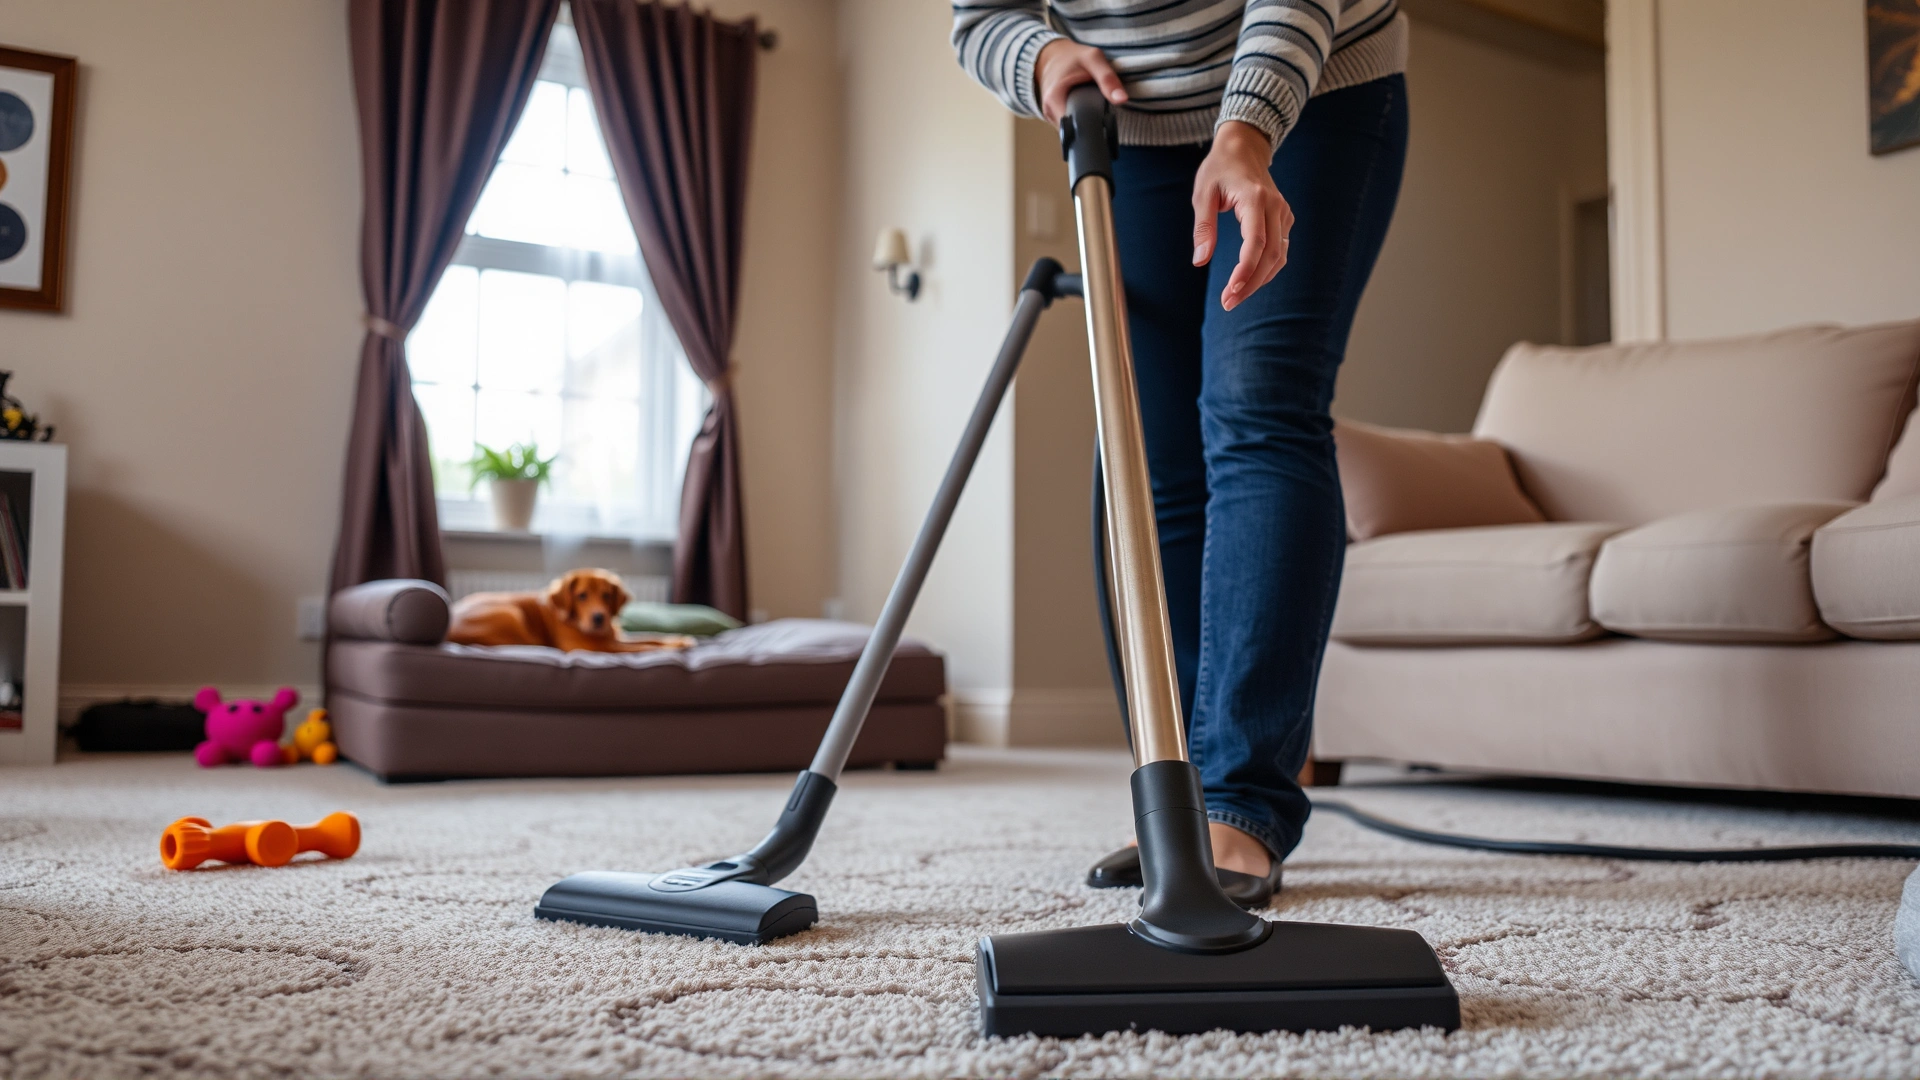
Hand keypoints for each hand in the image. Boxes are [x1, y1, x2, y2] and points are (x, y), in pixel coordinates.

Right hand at [1034, 39, 1125, 123]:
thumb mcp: (1093, 59)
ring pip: (1072, 130)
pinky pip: (1070, 125)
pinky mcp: (1055, 117)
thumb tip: (1122, 99)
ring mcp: (1050, 116)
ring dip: (1086, 124)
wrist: (1053, 55)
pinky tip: (1087, 112)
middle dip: (1091, 126)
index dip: (1092, 128)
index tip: (1106, 124)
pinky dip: (1080, 120)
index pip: (1074, 126)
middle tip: (1104, 115)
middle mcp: (1049, 111)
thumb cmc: (1072, 56)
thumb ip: (1107, 78)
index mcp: (1054, 100)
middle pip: (1074, 131)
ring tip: (1096, 111)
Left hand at [1193, 121, 1292, 310]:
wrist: (1244, 147)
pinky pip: (1280, 250)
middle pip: (1271, 255)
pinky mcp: (1284, 219)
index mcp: (1254, 198)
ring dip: (1260, 280)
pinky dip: (1267, 269)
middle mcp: (1275, 206)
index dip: (1246, 269)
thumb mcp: (1202, 194)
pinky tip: (1249, 281)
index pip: (1256, 241)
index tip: (1231, 290)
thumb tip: (1200, 261)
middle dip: (1251, 283)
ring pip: (1279, 256)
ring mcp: (1283, 213)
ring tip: (1235, 296)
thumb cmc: (1219, 168)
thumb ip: (1203, 228)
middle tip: (1228, 302)